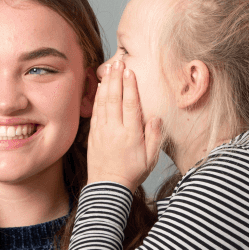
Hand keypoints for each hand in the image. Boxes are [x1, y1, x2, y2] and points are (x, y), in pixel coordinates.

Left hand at [87, 61, 160, 192]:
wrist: (108, 187)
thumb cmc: (132, 173)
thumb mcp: (150, 159)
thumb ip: (154, 137)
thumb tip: (155, 117)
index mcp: (131, 135)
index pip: (131, 105)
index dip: (130, 86)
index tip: (130, 71)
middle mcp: (115, 130)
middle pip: (115, 99)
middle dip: (116, 78)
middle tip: (118, 62)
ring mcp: (102, 132)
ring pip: (103, 103)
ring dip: (106, 84)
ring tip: (109, 68)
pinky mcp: (93, 135)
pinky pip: (96, 111)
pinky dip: (97, 97)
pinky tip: (99, 87)